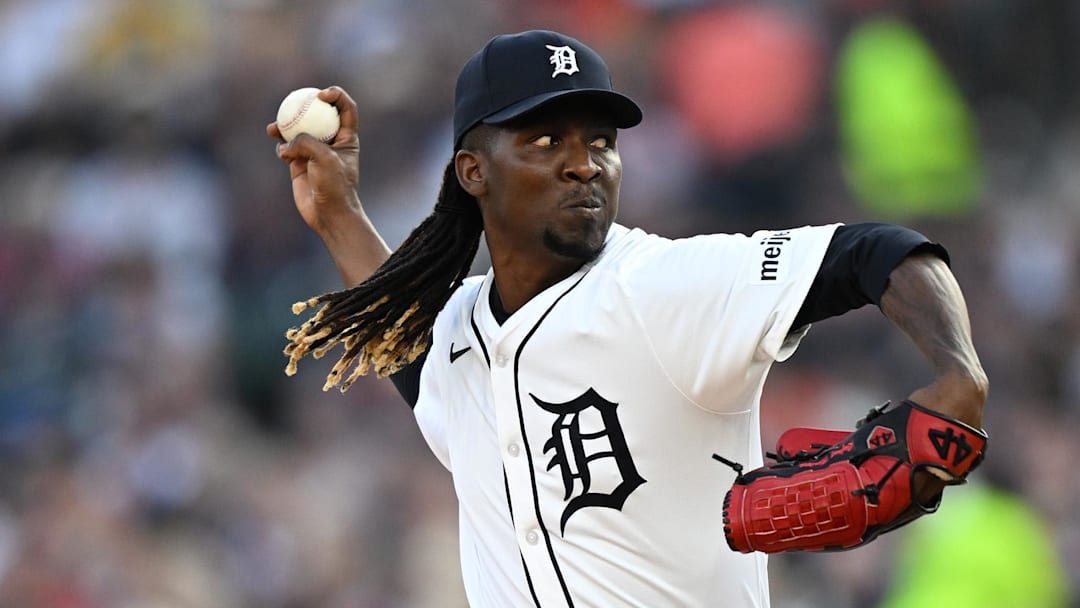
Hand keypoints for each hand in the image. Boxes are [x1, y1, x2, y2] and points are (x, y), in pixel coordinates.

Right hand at [267, 86, 360, 236]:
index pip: (345, 108)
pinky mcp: (299, 164)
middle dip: (304, 105)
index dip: (336, 95)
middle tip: (292, 101)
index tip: (321, 94)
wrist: (329, 215)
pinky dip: (282, 148)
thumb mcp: (324, 159)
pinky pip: (287, 148)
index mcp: (347, 137)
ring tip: (274, 128)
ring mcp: (314, 152)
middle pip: (318, 115)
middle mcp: (331, 142)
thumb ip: (306, 142)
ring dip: (285, 126)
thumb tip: (285, 142)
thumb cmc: (335, 186)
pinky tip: (281, 153)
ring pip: (298, 131)